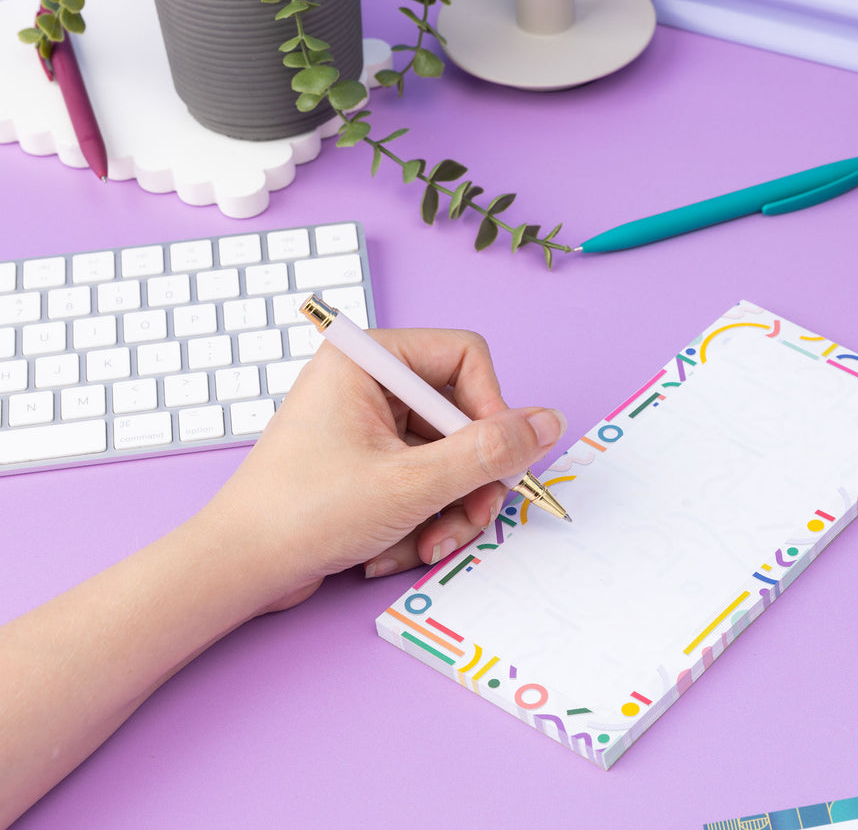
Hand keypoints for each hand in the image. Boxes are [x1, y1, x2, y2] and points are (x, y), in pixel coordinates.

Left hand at [201, 327, 564, 610]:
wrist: (236, 570)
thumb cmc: (304, 514)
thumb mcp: (413, 484)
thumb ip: (490, 452)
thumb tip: (551, 422)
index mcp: (367, 357)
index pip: (467, 358)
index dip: (492, 411)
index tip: (494, 463)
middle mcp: (368, 381)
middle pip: (463, 415)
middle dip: (468, 478)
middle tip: (468, 520)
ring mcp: (367, 424)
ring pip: (448, 456)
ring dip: (447, 508)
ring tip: (425, 545)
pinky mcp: (367, 463)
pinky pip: (423, 481)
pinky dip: (421, 518)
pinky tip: (394, 549)